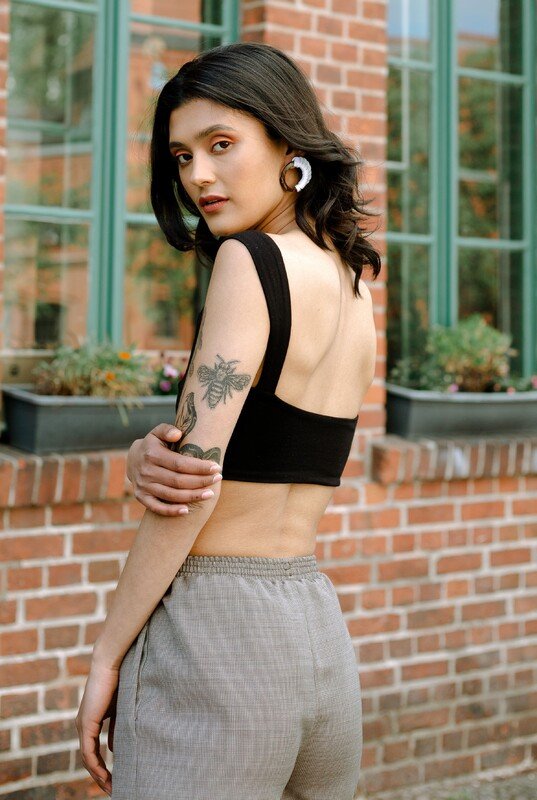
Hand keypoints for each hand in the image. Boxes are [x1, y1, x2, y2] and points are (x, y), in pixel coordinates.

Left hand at [75, 661, 118, 796]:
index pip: (92, 751)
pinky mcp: (86, 724)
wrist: (111, 664)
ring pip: (87, 759)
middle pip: (89, 759)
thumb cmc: (118, 681)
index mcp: (89, 721)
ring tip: (110, 788)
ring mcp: (82, 725)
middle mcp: (82, 725)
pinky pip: (88, 752)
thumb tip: (113, 749)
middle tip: (112, 789)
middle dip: (100, 776)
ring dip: (98, 775)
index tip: (114, 779)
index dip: (102, 767)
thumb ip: (116, 729)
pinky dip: (96, 766)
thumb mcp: (120, 710)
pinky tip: (104, 776)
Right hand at [126, 424, 222, 516]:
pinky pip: (157, 508)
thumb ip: (167, 430)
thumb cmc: (153, 445)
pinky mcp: (142, 497)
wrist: (132, 459)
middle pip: (178, 481)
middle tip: (218, 479)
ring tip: (210, 494)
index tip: (216, 467)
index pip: (180, 464)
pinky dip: (171, 511)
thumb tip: (178, 434)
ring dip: (192, 496)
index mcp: (152, 455)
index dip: (199, 467)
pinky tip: (187, 511)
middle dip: (200, 481)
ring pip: (171, 495)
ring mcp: (143, 486)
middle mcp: (147, 471)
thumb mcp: (157, 433)